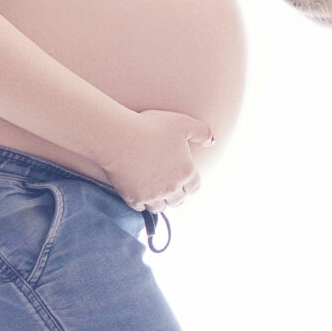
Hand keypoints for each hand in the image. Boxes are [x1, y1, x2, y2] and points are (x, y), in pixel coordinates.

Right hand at [100, 109, 214, 210]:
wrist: (119, 137)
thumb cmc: (151, 126)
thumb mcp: (183, 123)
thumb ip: (201, 132)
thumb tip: (212, 142)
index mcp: (186, 172)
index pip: (194, 187)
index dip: (190, 184)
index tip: (185, 181)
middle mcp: (172, 188)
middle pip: (179, 200)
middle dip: (177, 195)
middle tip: (170, 189)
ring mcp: (153, 195)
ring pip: (161, 207)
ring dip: (160, 202)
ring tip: (156, 194)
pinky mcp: (134, 198)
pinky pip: (141, 208)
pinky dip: (142, 203)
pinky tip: (139, 195)